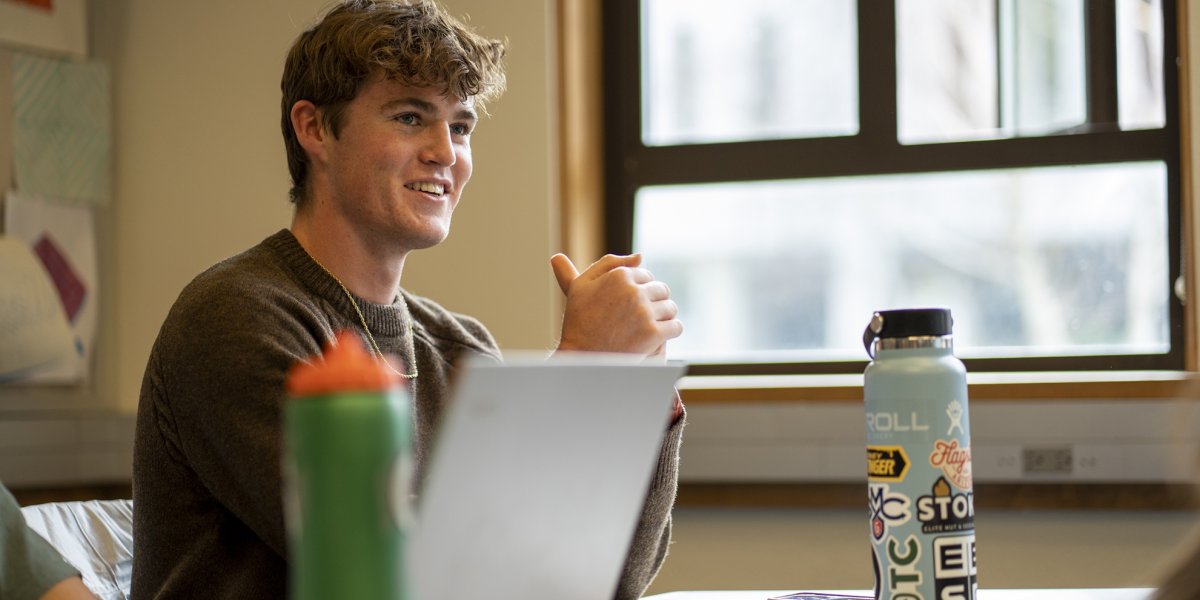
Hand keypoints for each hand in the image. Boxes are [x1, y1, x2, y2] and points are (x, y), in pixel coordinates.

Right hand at [550, 253, 682, 356]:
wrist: (580, 358)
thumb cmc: (579, 321)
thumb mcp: (582, 285)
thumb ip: (608, 263)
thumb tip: (640, 256)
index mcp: (618, 276)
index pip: (646, 275)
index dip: (640, 289)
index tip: (630, 304)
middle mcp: (633, 291)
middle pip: (661, 289)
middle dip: (654, 301)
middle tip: (641, 317)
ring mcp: (644, 312)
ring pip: (670, 308)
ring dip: (663, 317)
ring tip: (649, 327)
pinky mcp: (652, 333)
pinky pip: (676, 327)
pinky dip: (670, 332)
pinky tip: (658, 337)